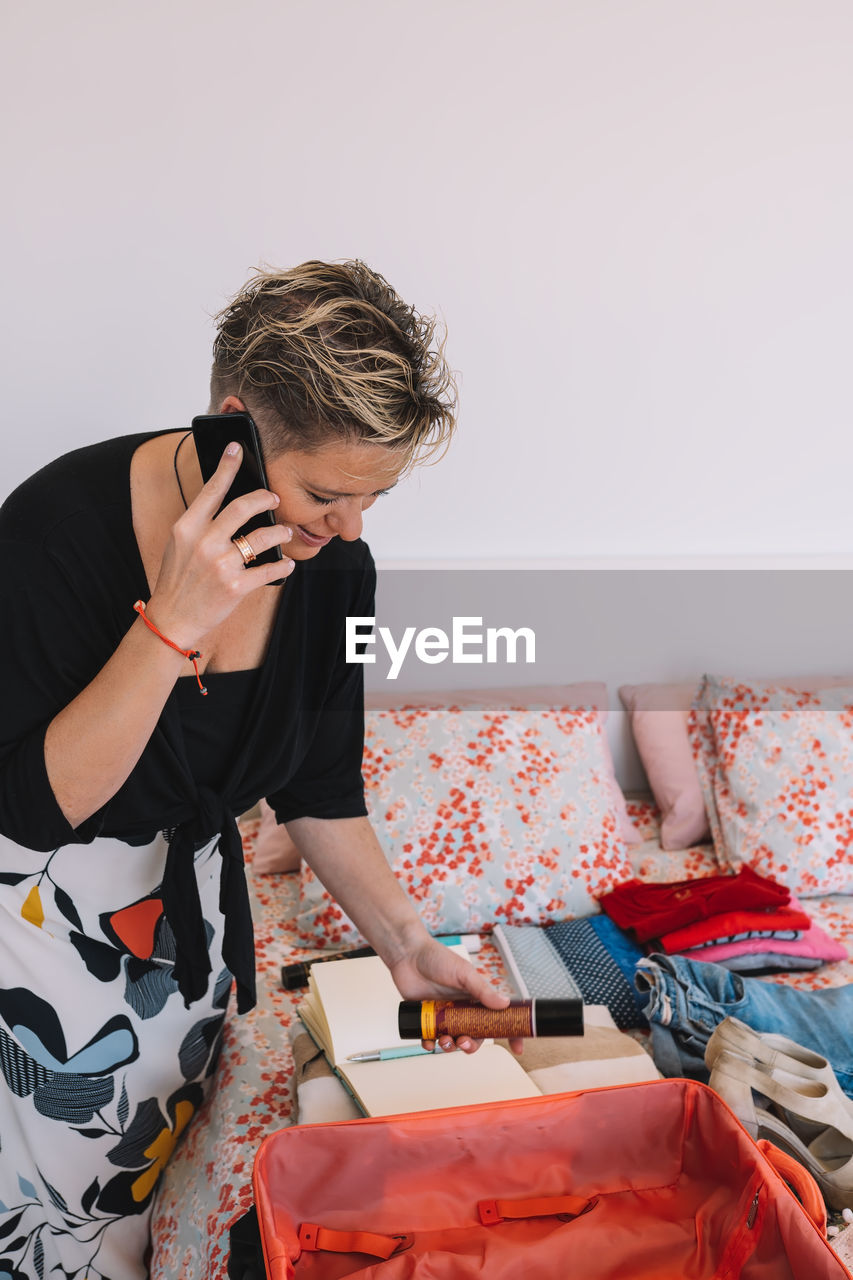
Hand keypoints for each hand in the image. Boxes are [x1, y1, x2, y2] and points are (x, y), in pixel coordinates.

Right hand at [148, 443, 295, 647]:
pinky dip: (283, 566)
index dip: (227, 466)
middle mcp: (204, 542)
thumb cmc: (177, 579)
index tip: (237, 449)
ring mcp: (221, 565)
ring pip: (263, 538)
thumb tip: (227, 503)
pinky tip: (287, 564)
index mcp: (187, 527)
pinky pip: (269, 570)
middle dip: (264, 498)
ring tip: (284, 532)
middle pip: (243, 507)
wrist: (172, 617)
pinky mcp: (236, 587)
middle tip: (274, 497)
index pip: (211, 489)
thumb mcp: (179, 544)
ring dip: (279, 532)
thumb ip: (200, 524)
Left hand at [388, 937, 524, 1055]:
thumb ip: (482, 990)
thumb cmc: (437, 958)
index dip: (509, 1033)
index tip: (517, 1048)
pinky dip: (430, 1044)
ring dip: (451, 1046)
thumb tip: (505, 1004)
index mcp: (475, 998)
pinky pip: (430, 1039)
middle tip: (465, 1043)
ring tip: (445, 1040)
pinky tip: (428, 1042)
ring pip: (453, 1040)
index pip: (497, 1018)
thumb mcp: (464, 973)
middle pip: (474, 1035)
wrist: (407, 954)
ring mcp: (444, 1015)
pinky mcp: (426, 1019)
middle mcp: (462, 1009)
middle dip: (472, 1044)